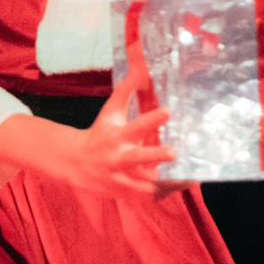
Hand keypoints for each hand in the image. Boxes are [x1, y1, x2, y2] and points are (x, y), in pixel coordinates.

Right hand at [0, 72, 176, 197]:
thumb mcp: (110, 112)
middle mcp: (119, 158)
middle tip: (175, 152)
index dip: (152, 119)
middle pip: (138, 157)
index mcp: (117, 136)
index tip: (168, 111)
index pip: (136, 126)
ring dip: (165, 182)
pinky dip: (164, 193)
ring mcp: (122, 178)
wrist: (74, 163)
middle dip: (156, 155)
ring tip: (189, 178)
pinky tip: (182, 186)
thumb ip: (126, 91)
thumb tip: (142, 67)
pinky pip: (148, 196)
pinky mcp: (125, 192)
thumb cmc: (99, 132)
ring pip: (145, 183)